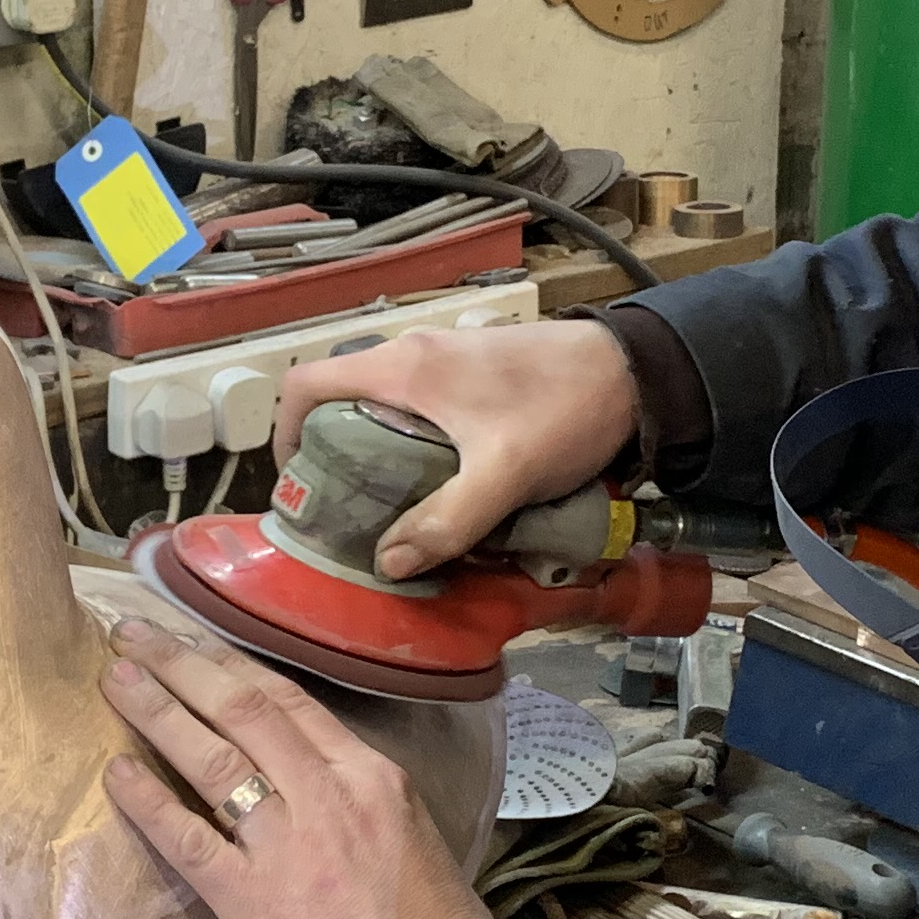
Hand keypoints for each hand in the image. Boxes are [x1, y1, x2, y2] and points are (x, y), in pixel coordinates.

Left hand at [101, 619, 505, 918]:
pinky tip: (115, 773)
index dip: (232, 664)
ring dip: (156, 709)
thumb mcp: (412, 842)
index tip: (194, 641)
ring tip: (115, 677)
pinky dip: (147, 801)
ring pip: (212, 756)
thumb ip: (362, 807)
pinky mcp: (252, 900)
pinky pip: (188, 838)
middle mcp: (329, 793)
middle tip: (133, 633)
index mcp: (372, 777)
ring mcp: (288, 843)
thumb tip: (317, 792)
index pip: (291, 700)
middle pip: (242, 707)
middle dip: (181, 664)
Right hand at [274, 319, 638, 577]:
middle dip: (333, 455)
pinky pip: (421, 408)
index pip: (305, 384)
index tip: (297, 484)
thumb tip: (389, 563)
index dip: (282, 433)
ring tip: (396, 510)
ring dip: (379, 454)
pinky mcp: (475, 372)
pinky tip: (445, 486)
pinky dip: (415, 445)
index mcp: (403, 368)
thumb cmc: (564, 409)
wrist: (635, 371)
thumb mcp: (505, 475)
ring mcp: (446, 359)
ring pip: (384, 407)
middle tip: (349, 513)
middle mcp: (414, 355)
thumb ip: (448, 522)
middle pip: (341, 400)